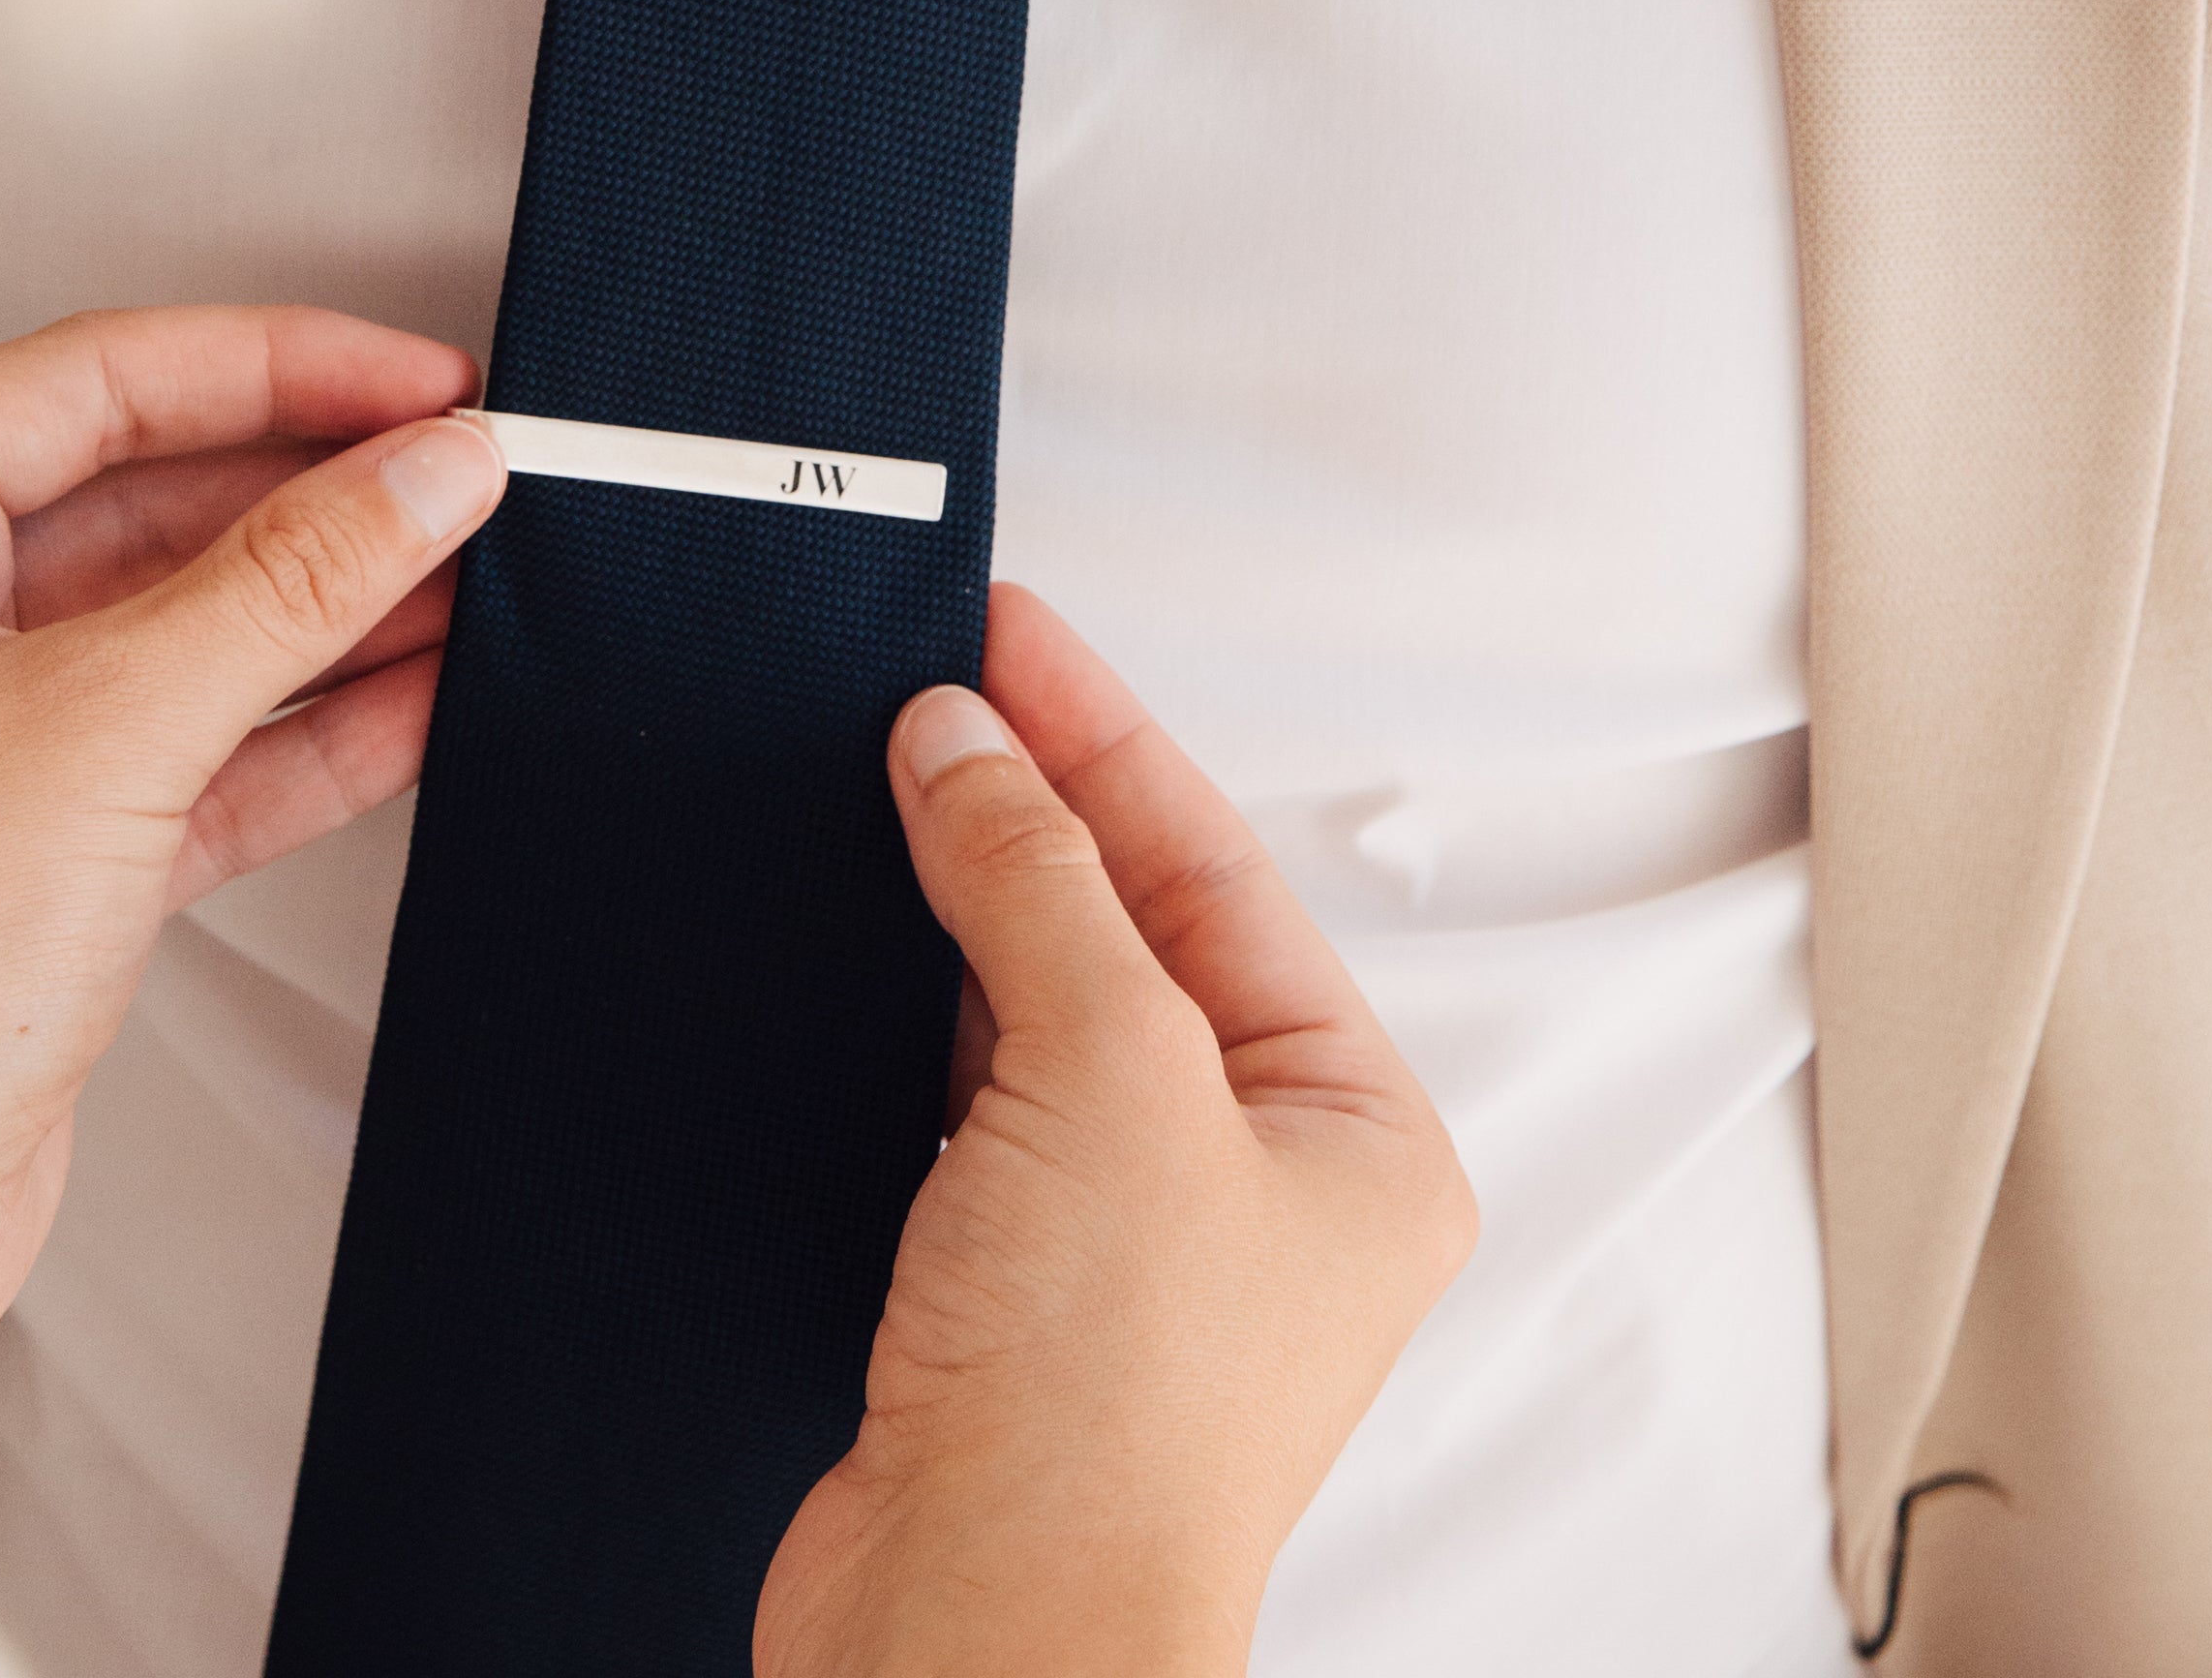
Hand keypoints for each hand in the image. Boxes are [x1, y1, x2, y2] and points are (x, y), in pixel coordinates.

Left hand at [0, 305, 505, 1458]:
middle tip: (467, 477)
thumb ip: (293, 582)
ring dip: (338, 607)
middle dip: (323, 492)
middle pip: (157, 496)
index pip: (102, 382)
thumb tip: (427, 471)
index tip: (421, 381)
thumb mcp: (107, 727)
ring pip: (193, 622)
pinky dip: (314, 724)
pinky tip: (426, 696)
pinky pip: (204, 741)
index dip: (282, 368)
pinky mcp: (39, 842)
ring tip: (478, 575)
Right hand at [760, 587, 1474, 1677]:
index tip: (1007, 636)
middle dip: (1033, 796)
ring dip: (966, 883)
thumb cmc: (1107, 1426)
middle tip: (939, 672)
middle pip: (1132, 922)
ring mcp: (1125, 1227)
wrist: (970, 1648)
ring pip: (1041, 996)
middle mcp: (1252, 1176)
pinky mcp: (1005, 1272)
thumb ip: (1036, 885)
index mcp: (1349, 1129)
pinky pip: (964, 1079)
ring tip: (890, 755)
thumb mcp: (1108, 1080)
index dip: (1101, 736)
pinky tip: (862, 913)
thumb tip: (964, 744)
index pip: (1212, 871)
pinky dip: (913, 987)